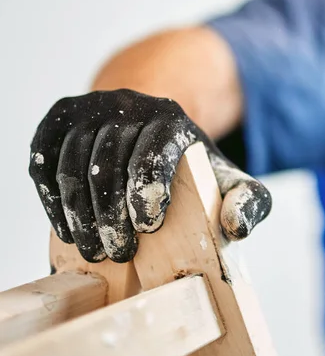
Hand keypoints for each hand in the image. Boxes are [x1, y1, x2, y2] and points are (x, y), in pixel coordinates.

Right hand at [29, 89, 270, 262]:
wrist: (148, 129)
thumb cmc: (190, 166)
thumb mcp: (229, 181)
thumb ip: (249, 202)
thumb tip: (236, 227)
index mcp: (172, 116)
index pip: (155, 149)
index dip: (147, 190)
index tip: (147, 227)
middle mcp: (128, 103)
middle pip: (108, 162)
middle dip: (110, 215)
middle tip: (118, 252)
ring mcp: (89, 108)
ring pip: (72, 164)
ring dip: (79, 214)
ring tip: (94, 249)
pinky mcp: (59, 120)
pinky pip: (44, 160)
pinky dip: (50, 199)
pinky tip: (67, 228)